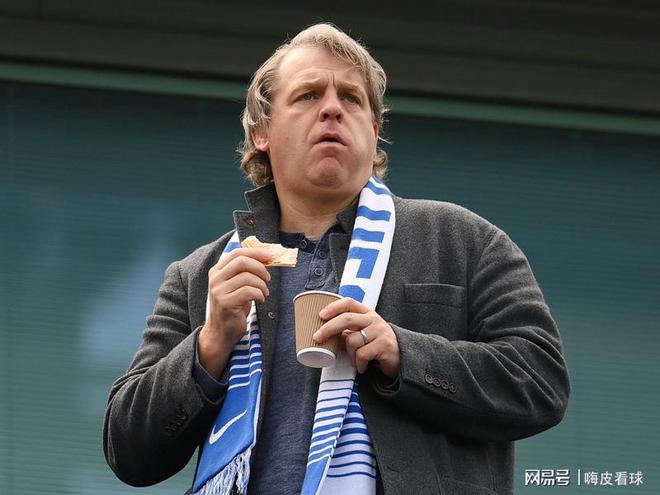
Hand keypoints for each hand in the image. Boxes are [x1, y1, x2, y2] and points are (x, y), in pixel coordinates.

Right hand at [198, 247, 271, 377]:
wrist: (221, 332)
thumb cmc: (233, 307)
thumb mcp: (237, 286)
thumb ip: (246, 272)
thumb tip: (267, 258)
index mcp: (217, 271)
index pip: (237, 252)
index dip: (256, 252)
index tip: (270, 256)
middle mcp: (215, 279)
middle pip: (242, 262)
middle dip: (260, 268)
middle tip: (268, 278)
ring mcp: (218, 291)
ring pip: (248, 277)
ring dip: (262, 285)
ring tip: (264, 292)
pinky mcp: (225, 303)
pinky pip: (249, 291)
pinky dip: (259, 294)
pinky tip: (260, 300)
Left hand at [313, 297, 399, 376]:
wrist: (400, 356)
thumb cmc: (375, 344)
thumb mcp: (361, 333)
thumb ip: (346, 331)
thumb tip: (323, 334)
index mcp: (366, 313)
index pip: (348, 303)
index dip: (333, 307)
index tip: (320, 315)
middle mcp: (373, 319)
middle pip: (347, 319)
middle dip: (329, 328)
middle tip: (317, 338)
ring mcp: (379, 331)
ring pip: (352, 340)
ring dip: (349, 354)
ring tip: (354, 360)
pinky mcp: (384, 344)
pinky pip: (362, 354)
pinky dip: (359, 363)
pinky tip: (362, 366)